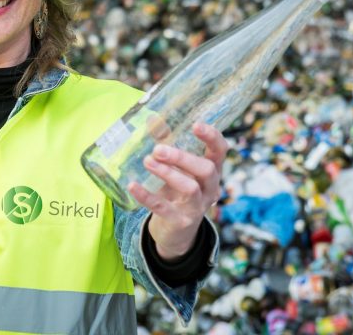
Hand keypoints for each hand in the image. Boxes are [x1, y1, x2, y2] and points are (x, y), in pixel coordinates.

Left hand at [128, 122, 228, 259]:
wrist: (175, 232)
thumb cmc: (176, 192)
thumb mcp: (175, 169)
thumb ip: (166, 145)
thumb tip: (152, 119)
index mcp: (211, 171)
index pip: (220, 151)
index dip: (212, 137)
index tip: (195, 125)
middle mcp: (210, 189)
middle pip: (207, 170)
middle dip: (183, 157)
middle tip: (158, 149)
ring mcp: (197, 207)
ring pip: (190, 189)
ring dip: (168, 173)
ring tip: (147, 162)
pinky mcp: (180, 222)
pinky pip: (164, 208)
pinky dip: (147, 196)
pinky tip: (133, 185)